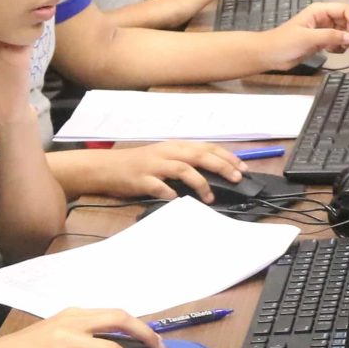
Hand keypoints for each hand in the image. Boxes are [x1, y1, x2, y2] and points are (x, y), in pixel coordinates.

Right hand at [66, 140, 245, 201]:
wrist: (105, 168)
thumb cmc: (138, 165)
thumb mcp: (164, 158)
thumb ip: (185, 162)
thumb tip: (213, 172)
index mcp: (174, 146)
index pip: (206, 147)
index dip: (226, 156)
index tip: (242, 167)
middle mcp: (166, 152)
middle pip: (199, 155)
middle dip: (221, 166)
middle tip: (236, 178)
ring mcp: (153, 166)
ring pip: (183, 169)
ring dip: (200, 183)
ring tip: (210, 197)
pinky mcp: (141, 179)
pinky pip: (159, 186)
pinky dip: (171, 193)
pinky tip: (178, 201)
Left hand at [265, 2, 348, 67]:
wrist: (270, 55)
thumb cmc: (284, 43)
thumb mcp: (308, 38)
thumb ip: (331, 36)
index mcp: (319, 11)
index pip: (345, 9)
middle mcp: (324, 18)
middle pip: (347, 19)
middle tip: (348, 44)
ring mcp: (323, 29)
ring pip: (344, 31)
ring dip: (346, 40)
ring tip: (338, 49)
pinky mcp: (321, 41)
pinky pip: (338, 40)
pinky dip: (339, 46)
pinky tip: (331, 51)